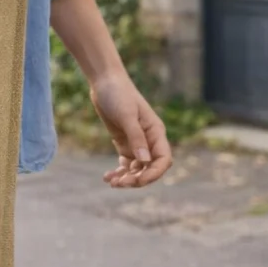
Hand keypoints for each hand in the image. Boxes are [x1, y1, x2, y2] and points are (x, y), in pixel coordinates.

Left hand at [90, 73, 172, 187]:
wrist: (104, 82)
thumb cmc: (118, 94)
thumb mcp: (127, 115)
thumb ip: (136, 137)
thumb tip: (145, 161)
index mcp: (156, 132)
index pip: (163, 160)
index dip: (154, 173)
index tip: (138, 180)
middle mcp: (149, 140)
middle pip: (149, 168)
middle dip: (137, 179)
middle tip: (118, 183)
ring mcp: (136, 142)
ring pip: (137, 168)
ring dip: (127, 178)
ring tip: (111, 182)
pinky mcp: (123, 142)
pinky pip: (125, 163)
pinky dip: (119, 171)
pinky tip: (107, 176)